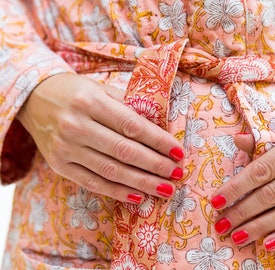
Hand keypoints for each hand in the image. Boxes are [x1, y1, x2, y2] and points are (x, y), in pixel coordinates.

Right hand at [17, 73, 183, 202]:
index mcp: (90, 102)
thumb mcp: (100, 89)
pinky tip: (138, 196)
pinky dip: (117, 191)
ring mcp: (65, 149)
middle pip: (124, 151)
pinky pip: (93, 183)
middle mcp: (76, 126)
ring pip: (111, 171)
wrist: (33, 98)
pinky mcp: (59, 166)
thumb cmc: (74, 92)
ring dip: (142, 183)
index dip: (158, 141)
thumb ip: (127, 107)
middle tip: (177, 174)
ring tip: (165, 189)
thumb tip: (159, 129)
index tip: (178, 152)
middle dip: (155, 165)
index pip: (132, 125)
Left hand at [211, 121, 274, 249]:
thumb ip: (265, 141)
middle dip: (242, 212)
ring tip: (237, 236)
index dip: (236, 188)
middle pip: (271, 194)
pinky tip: (268, 243)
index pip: (261, 170)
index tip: (216, 202)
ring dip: (260, 227)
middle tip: (222, 224)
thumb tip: (236, 140)